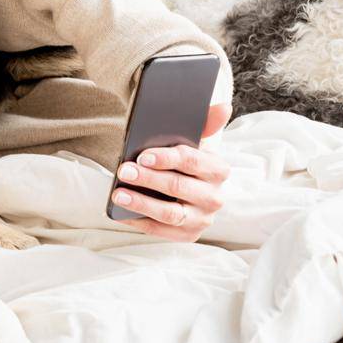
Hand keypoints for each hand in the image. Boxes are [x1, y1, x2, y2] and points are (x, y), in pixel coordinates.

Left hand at [111, 102, 230, 241]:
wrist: (191, 191)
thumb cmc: (188, 163)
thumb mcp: (196, 142)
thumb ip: (206, 124)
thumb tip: (224, 107)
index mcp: (218, 170)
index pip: (192, 162)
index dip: (166, 158)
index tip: (142, 156)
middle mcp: (214, 198)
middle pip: (179, 187)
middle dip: (149, 179)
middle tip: (124, 171)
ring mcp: (202, 219)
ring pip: (170, 213)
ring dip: (142, 203)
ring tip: (119, 194)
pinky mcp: (188, 236)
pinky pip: (160, 231)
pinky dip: (138, 221)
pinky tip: (121, 212)